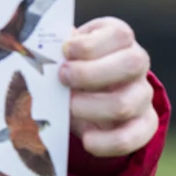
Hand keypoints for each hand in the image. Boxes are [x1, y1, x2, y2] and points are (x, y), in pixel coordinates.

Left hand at [60, 17, 157, 157]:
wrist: (87, 93)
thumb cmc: (69, 64)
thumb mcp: (63, 52)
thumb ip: (53, 49)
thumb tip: (30, 50)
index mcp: (118, 39)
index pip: (120, 35)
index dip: (92, 44)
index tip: (65, 51)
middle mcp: (136, 64)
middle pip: (131, 64)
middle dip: (91, 73)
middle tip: (62, 78)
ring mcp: (143, 94)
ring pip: (126, 103)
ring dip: (91, 108)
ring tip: (67, 107)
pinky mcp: (144, 123)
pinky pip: (136, 136)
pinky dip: (109, 141)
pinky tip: (87, 140)